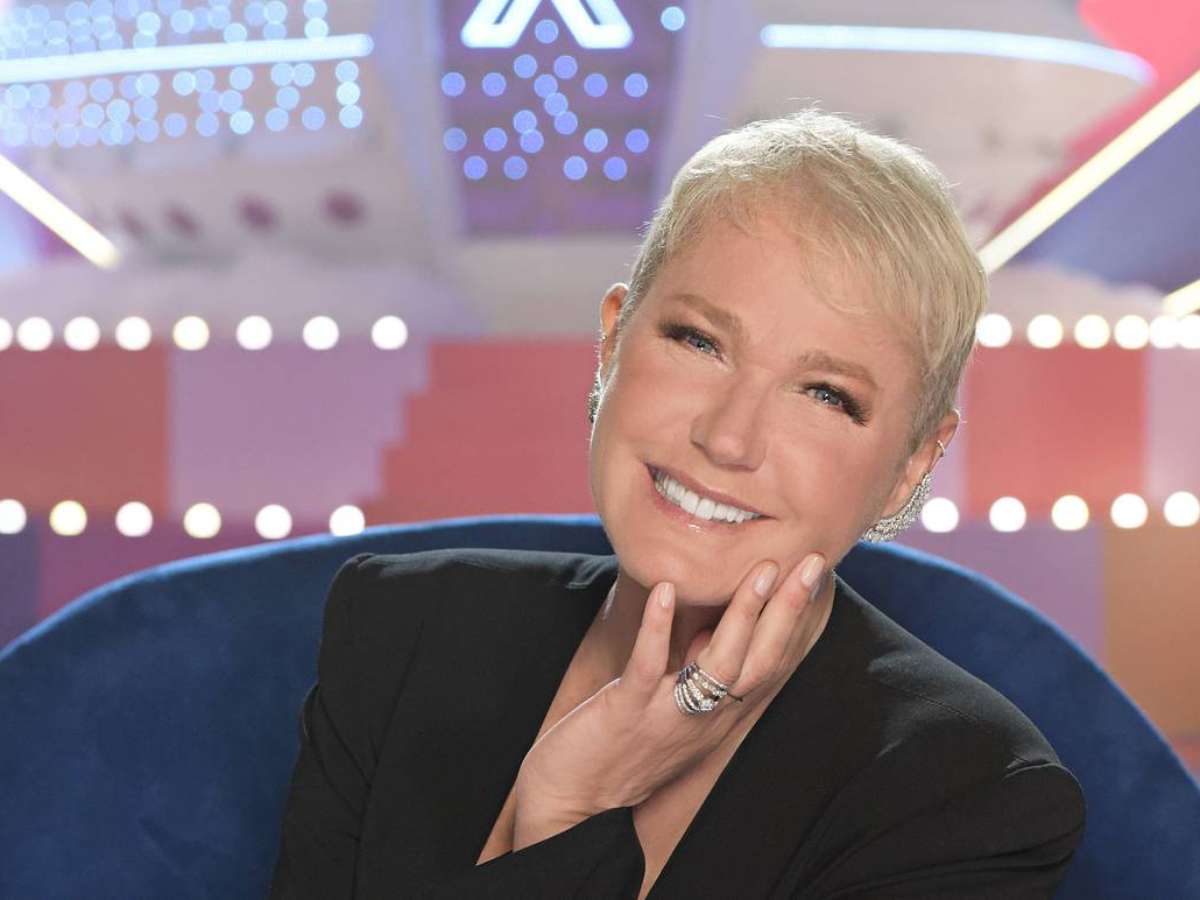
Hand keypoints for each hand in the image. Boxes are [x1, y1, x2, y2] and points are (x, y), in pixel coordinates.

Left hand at [511, 551, 827, 847]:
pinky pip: (649, 666)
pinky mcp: (627, 712)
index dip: (794, 622)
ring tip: (761, 572)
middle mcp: (704, 719)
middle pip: (759, 662)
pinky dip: (659, 628)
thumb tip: (715, 628)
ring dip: (742, 614)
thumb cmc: (619, 752)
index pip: (768, 665)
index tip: (812, 576)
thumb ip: (697, 677)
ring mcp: (667, 716)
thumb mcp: (674, 715)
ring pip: (719, 663)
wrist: (573, 804)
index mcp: (718, 718)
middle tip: (811, 564)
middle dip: (788, 612)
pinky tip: (667, 590)